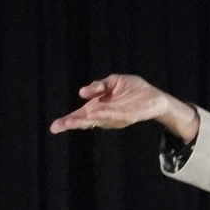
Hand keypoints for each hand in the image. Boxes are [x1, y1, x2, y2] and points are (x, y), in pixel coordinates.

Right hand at [50, 74, 198, 142]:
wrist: (154, 97)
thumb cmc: (133, 90)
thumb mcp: (112, 82)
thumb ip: (98, 86)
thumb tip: (81, 92)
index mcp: (99, 107)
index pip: (81, 114)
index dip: (68, 120)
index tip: (55, 127)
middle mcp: (105, 115)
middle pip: (86, 120)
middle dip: (73, 122)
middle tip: (58, 127)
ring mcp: (116, 117)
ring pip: (98, 119)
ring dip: (85, 120)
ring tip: (72, 121)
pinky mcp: (128, 115)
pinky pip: (114, 115)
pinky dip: (104, 115)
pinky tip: (94, 113)